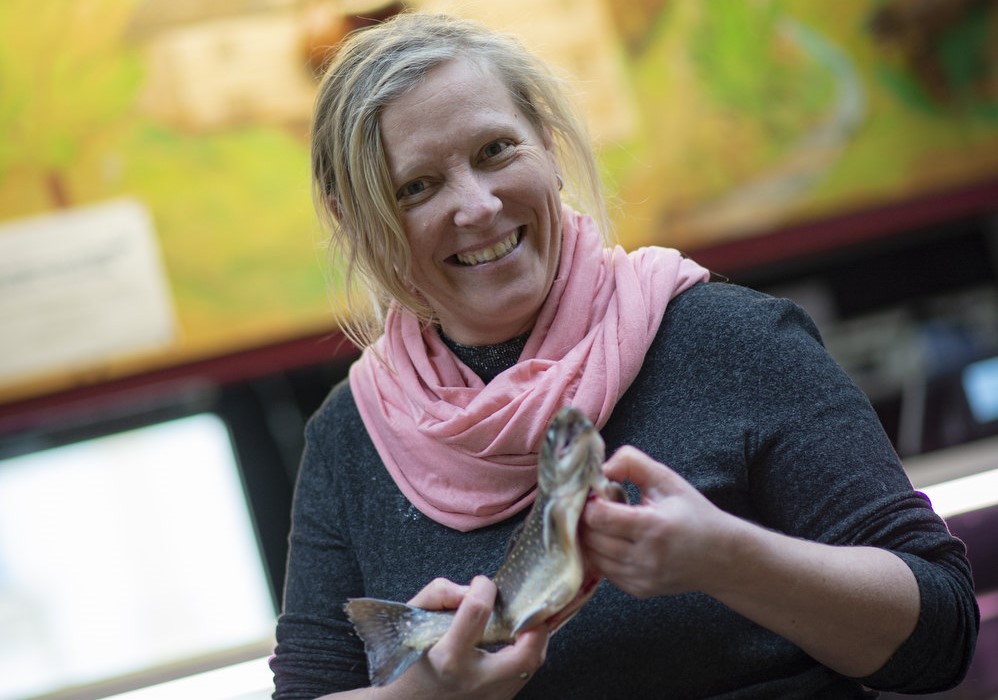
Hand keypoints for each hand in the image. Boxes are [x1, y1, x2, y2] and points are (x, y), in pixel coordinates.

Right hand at [391, 576, 548, 699]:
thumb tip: (468, 589)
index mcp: (448, 657)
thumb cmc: (407, 665)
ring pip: (530, 666)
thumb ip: (438, 596)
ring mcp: (488, 697)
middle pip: (525, 654)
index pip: (478, 612)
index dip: (484, 589)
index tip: (481, 584)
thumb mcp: (412, 621)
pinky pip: (523, 676)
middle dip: (536, 625)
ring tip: (524, 620)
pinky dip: (525, 654)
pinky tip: (516, 641)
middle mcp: (473, 681)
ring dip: (534, 639)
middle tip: (529, 605)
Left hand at [581, 446, 737, 597]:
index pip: (600, 517)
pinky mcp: (638, 590)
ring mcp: (641, 578)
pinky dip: (602, 555)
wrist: (722, 557)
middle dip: (587, 519)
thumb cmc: (694, 515)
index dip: (591, 502)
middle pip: (591, 537)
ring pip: (593, 556)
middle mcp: (646, 558)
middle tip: (598, 506)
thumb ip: (633, 463)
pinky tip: (616, 541)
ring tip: (609, 523)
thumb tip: (602, 468)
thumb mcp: (667, 480)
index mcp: (654, 526)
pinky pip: (604, 571)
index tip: (597, 493)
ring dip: (592, 537)